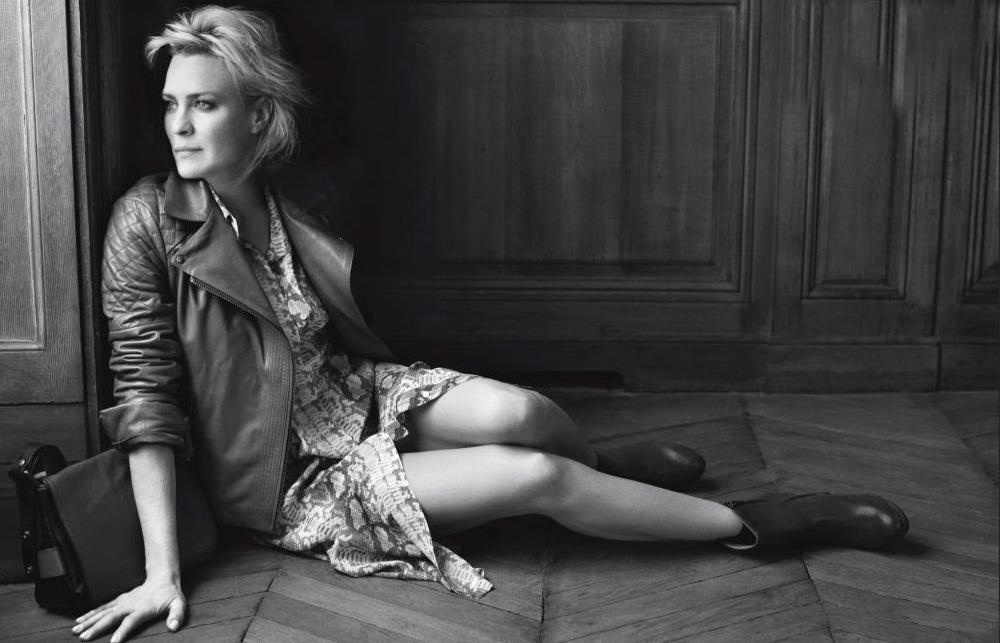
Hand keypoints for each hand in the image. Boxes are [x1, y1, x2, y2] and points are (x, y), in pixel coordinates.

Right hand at [71, 576, 185, 641]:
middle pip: (111, 617)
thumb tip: (174, 626)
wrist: (162, 578)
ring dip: (89, 621)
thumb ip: (177, 615)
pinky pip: (102, 608)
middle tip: (84, 637)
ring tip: (76, 630)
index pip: (131, 621)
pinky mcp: (119, 601)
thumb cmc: (170, 595)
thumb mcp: (179, 604)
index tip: (113, 642)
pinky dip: (90, 614)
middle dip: (97, 627)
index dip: (123, 631)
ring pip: (103, 612)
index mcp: (144, 608)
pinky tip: (79, 621)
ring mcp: (123, 602)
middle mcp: (130, 605)